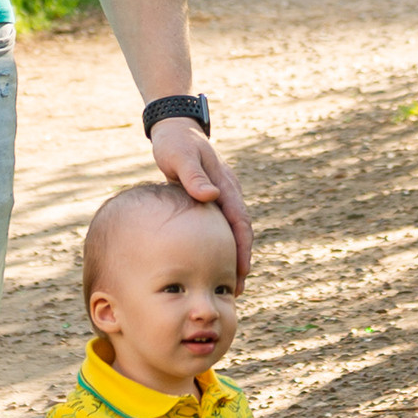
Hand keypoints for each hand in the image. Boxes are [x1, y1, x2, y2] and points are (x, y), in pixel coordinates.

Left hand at [148, 115, 252, 277]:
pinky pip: (221, 226)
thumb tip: (210, 196)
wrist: (175, 128)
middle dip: (242, 259)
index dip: (242, 247)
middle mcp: (228, 192)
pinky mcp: (212, 199)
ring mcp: (221, 195)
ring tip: (229, 283)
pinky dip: (221, 245)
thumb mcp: (180, 155)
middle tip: (239, 289)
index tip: (242, 271)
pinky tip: (212, 262)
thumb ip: (193, 175)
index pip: (239, 221)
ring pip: (233, 230)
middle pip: (241, 231)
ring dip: (233, 255)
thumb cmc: (175, 142)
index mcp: (225, 184)